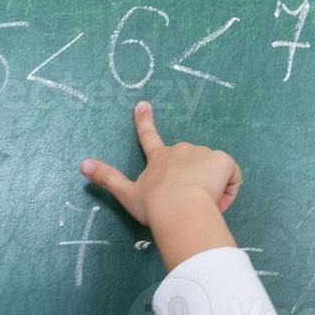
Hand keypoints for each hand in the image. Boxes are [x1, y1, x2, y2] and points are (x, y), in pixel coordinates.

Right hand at [80, 102, 240, 269]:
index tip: (143, 105)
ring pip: (213, 171)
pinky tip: (219, 203)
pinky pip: (232, 176)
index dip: (145, 121)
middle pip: (191, 163)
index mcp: (158, 159)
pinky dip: (230, 190)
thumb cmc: (154, 206)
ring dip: (212, 188)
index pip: (149, 136)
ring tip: (203, 207)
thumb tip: (82, 164)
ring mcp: (202, 153)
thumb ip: (107, 178)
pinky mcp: (222, 160)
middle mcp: (180, 150)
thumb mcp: (127, 195)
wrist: (179, 209)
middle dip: (195, 181)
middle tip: (190, 205)